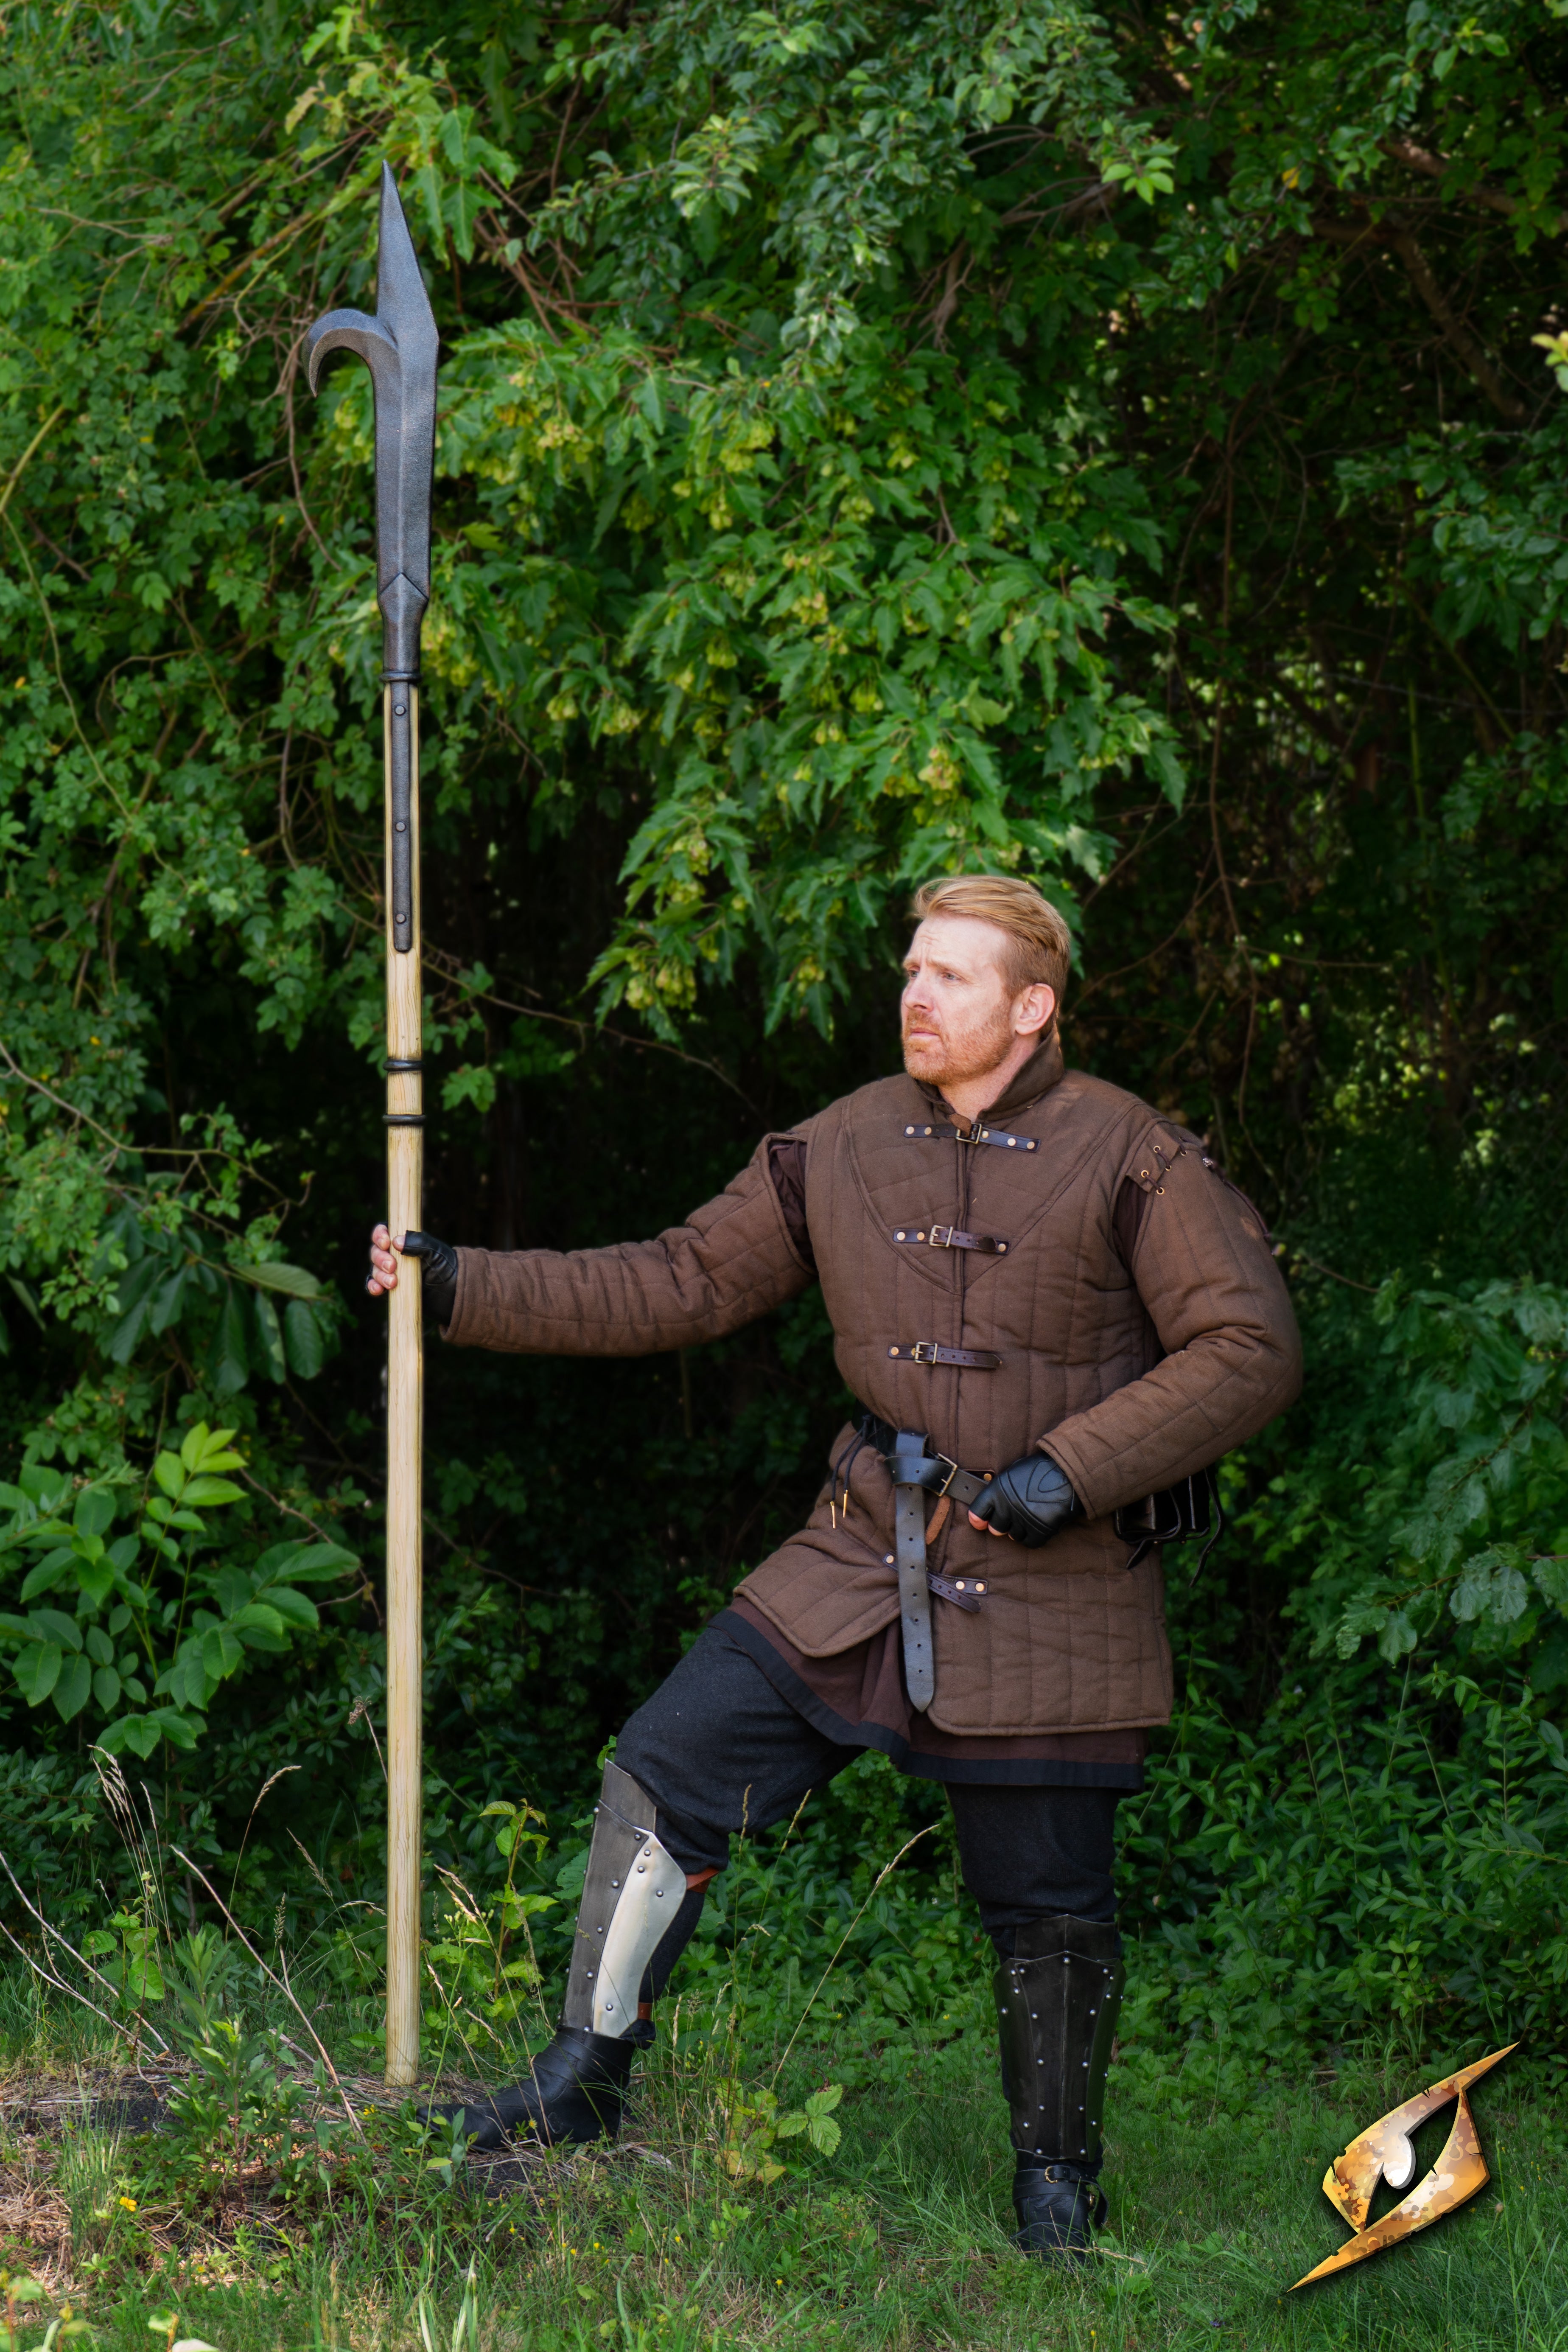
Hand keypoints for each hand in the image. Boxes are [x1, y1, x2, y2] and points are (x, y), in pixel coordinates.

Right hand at [367, 1227, 458, 1319]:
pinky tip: (378, 1290)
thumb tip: (396, 1241)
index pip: (384, 1232)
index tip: (386, 1243)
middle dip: (380, 1258)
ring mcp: (392, 1272)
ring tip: (393, 1282)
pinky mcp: (391, 1288)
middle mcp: (395, 1255)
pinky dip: (373, 1287)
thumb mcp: (437, 1253)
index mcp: (405, 1240)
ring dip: (379, 1275)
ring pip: (375, 1269)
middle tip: (392, 1267)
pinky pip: (375, 1285)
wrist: (453, 1293)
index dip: (380, 1235)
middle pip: (376, 1251)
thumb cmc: (446, 1267)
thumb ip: (419, 1243)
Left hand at [967, 1452, 1081, 1546]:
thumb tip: (992, 1504)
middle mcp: (1008, 1507)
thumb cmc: (1041, 1469)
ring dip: (1019, 1530)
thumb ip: (1001, 1489)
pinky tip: (1038, 1527)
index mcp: (998, 1490)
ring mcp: (1023, 1519)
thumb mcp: (1014, 1472)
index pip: (978, 1511)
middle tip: (1012, 1519)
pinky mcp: (1040, 1530)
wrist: (1067, 1472)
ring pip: (1013, 1536)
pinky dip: (1033, 1537)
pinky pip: (1030, 1542)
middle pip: (996, 1527)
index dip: (978, 1518)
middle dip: (1002, 1524)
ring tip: (1029, 1518)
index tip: (979, 1523)